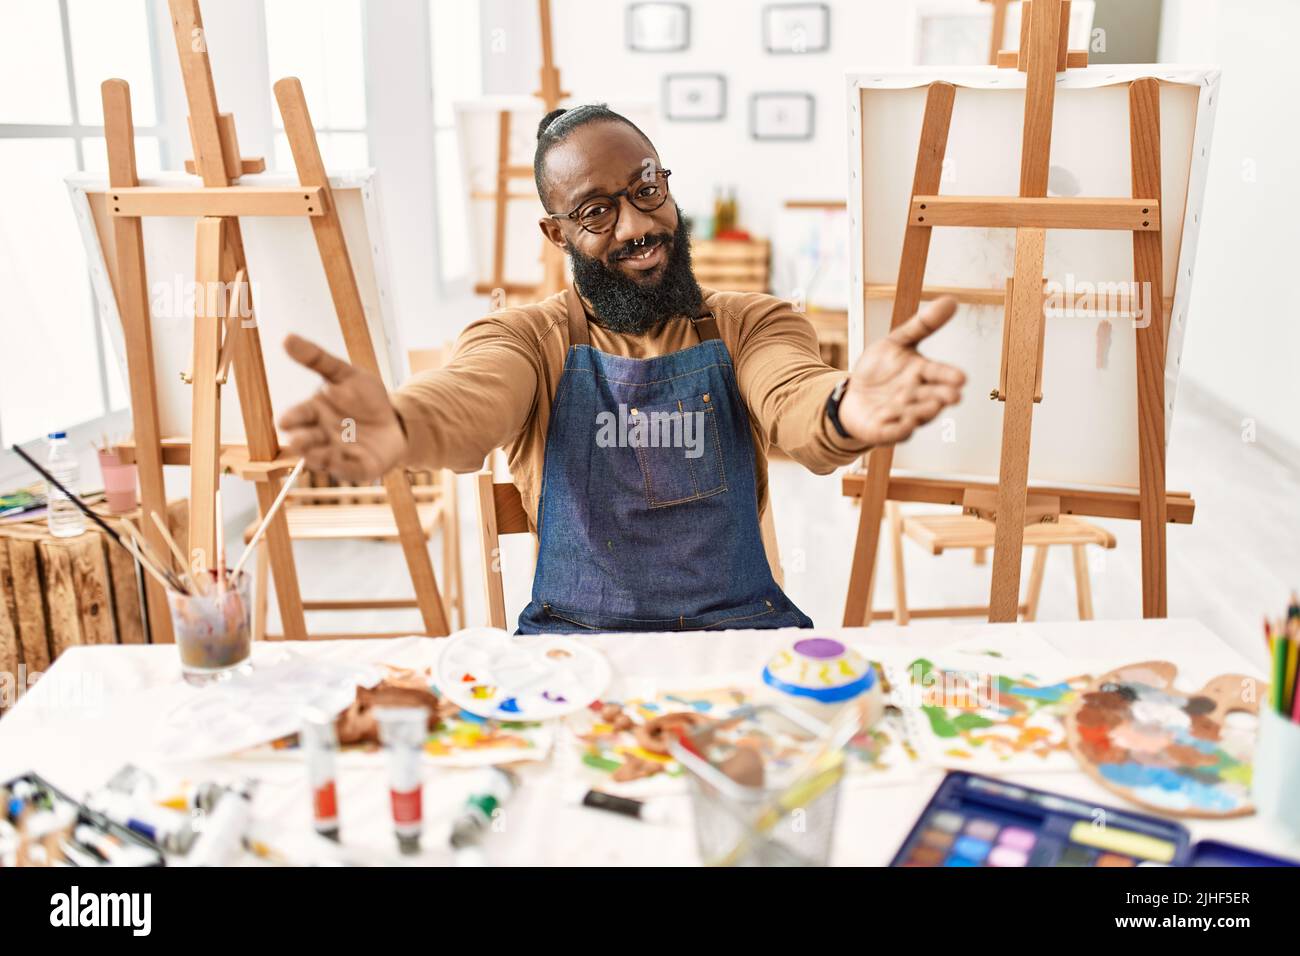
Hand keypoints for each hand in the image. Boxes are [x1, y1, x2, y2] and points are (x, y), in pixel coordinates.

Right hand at [278, 335, 407, 480]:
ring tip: (315, 453)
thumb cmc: (365, 398)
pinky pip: (347, 470)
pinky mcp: (357, 468)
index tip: (286, 420)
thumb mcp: (346, 374)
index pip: (297, 416)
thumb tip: (287, 337)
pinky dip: (342, 467)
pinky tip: (340, 461)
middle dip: (300, 442)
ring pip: (321, 459)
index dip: (291, 418)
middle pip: (303, 441)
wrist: (396, 420)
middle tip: (298, 440)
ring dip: (317, 457)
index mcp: (314, 412)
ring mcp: (337, 453)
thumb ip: (318, 359)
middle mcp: (320, 436)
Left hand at [836, 296, 965, 446]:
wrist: (852, 394)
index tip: (962, 377)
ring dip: (924, 413)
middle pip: (932, 397)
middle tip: (955, 396)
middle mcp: (915, 396)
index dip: (949, 376)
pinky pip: (894, 432)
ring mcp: (901, 414)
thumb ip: (923, 325)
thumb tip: (952, 300)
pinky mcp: (884, 429)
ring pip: (916, 415)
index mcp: (921, 374)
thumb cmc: (880, 370)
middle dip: (943, 397)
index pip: (938, 373)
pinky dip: (899, 430)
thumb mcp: (897, 342)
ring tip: (933, 408)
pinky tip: (904, 426)